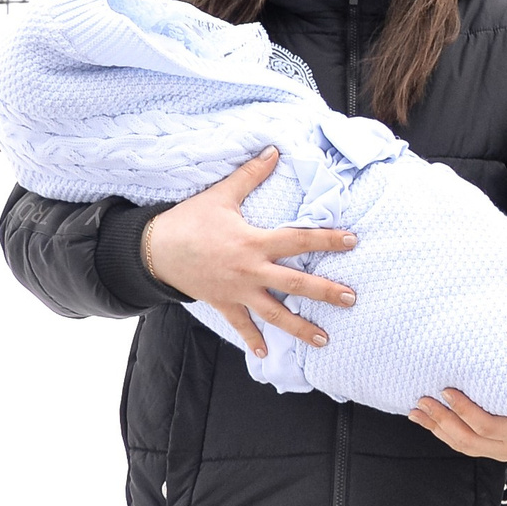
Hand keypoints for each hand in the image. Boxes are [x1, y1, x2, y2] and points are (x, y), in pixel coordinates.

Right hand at [141, 148, 356, 357]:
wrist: (154, 250)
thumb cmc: (189, 220)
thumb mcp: (222, 194)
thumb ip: (251, 174)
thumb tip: (274, 150)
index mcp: (254, 242)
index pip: (299, 240)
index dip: (327, 239)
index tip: (352, 241)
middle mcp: (250, 271)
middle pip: (295, 285)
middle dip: (325, 292)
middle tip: (351, 299)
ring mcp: (237, 291)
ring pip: (274, 314)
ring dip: (300, 328)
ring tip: (324, 339)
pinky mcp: (223, 304)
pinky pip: (240, 325)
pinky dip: (252, 340)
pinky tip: (265, 354)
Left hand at [411, 379, 506, 461]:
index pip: (487, 426)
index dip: (465, 411)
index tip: (448, 391)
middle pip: (467, 439)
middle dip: (443, 420)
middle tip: (424, 400)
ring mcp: (496, 452)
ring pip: (460, 445)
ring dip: (436, 428)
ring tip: (416, 411)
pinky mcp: (487, 450)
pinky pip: (461, 445)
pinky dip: (441, 433)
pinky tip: (426, 421)